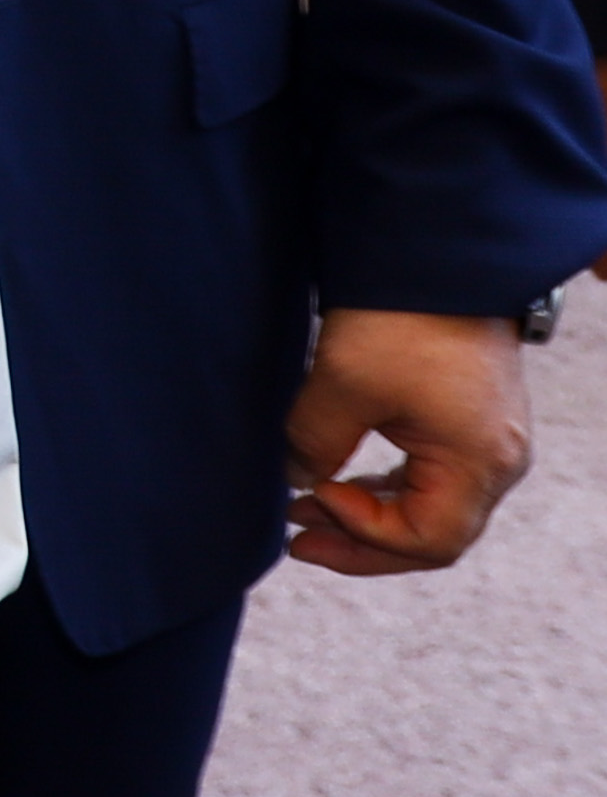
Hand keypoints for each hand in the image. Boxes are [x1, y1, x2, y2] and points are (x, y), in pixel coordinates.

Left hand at [284, 304, 535, 575]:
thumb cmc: (396, 318)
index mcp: (479, 462)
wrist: (433, 254)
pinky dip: (383, 487)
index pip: (428, 540)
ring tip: (304, 512)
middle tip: (297, 541)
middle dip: (361, 543)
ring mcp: (488, 443)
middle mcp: (498, 462)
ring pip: (432, 508)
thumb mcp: (340, 385)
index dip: (363, 534)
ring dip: (368, 515)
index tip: (311, 498)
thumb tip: (300, 481)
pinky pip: (431, 477)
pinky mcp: (471, 422)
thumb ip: (314, 445)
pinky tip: (337, 482)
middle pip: (435, 535)